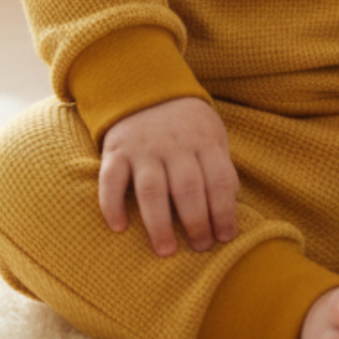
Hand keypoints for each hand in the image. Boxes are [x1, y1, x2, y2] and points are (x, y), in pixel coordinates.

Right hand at [98, 97, 239, 256]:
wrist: (144, 88)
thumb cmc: (186, 124)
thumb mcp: (211, 134)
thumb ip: (219, 166)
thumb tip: (228, 210)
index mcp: (204, 141)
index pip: (220, 180)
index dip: (225, 212)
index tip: (225, 237)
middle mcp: (174, 145)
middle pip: (188, 189)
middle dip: (197, 223)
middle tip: (200, 248)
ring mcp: (143, 148)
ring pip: (152, 189)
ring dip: (159, 224)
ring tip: (166, 251)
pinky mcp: (116, 151)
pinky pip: (110, 180)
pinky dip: (112, 205)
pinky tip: (119, 228)